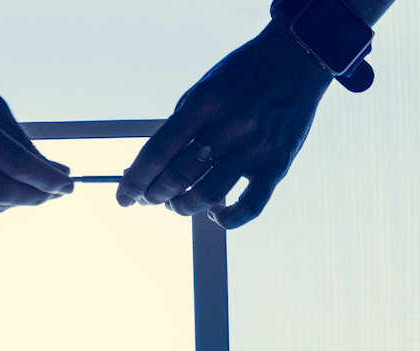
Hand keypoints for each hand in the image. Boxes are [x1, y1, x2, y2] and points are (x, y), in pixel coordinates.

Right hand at [0, 0, 72, 213]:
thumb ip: (22, 142)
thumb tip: (55, 171)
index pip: (15, 164)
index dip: (48, 179)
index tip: (69, 184)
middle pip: (0, 191)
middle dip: (36, 196)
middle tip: (55, 192)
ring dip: (14, 203)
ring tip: (33, 191)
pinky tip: (5, 195)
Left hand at [116, 24, 333, 226]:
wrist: (295, 62)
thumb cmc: (244, 75)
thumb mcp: (204, 90)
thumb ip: (182, 126)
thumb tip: (154, 165)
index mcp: (205, 103)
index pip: (158, 151)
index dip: (135, 179)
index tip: (124, 195)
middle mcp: (231, 126)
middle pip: (179, 176)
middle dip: (155, 194)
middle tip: (149, 198)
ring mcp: (257, 148)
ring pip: (209, 194)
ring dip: (184, 207)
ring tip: (178, 205)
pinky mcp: (278, 165)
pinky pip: (250, 207)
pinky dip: (228, 218)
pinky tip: (216, 213)